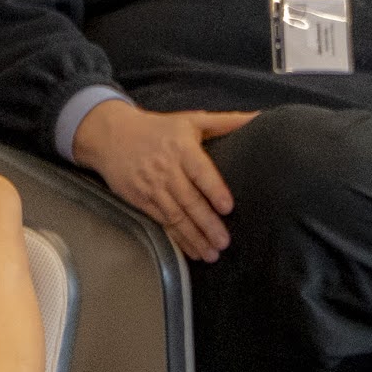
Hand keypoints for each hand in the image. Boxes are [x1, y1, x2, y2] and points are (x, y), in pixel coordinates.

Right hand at [77, 99, 259, 260]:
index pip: (199, 171)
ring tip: (211, 254)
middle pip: (189, 200)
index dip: (213, 189)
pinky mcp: (140, 200)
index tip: (227, 207)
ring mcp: (151, 187)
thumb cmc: (157, 128)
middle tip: (224, 242)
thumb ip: (226, 121)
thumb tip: (260, 118)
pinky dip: (177, 238)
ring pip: (175, 216)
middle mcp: (166, 169)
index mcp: (181, 148)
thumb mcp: (190, 120)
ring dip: (193, 237)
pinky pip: (162, 222)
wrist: (111, 135)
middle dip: (207, 223)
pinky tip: (192, 250)